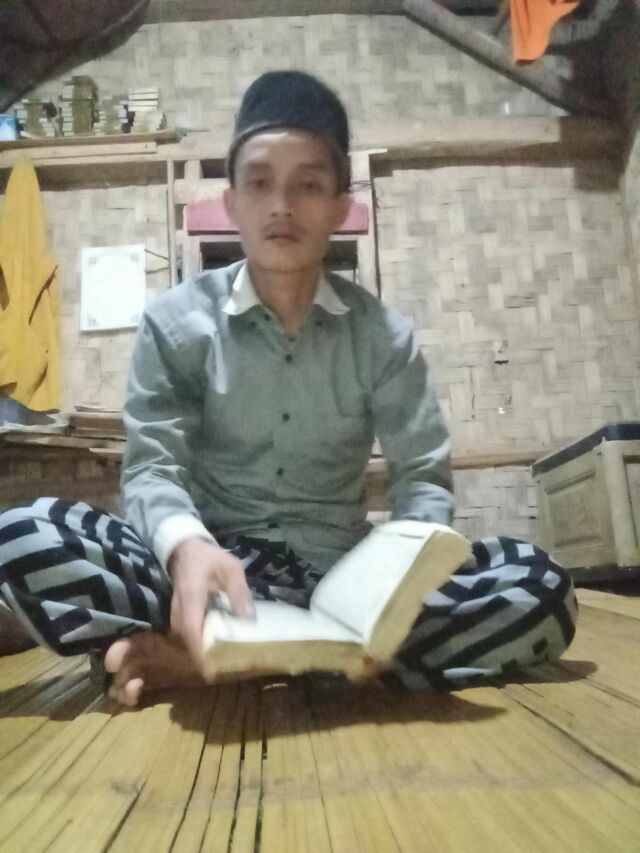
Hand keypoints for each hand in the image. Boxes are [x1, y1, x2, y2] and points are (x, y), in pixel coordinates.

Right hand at [168, 537, 254, 666]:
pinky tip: (219, 647)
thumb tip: (249, 621)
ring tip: (226, 662)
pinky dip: (201, 643)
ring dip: (203, 652)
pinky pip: (188, 636)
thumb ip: (240, 593)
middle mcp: (179, 610)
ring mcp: (176, 615)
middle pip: (188, 642)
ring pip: (186, 641)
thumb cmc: (210, 558)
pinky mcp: (179, 617)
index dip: (202, 652)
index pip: (192, 630)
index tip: (215, 670)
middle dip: (206, 658)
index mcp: (192, 597)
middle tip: (229, 669)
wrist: (185, 549)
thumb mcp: (231, 569)